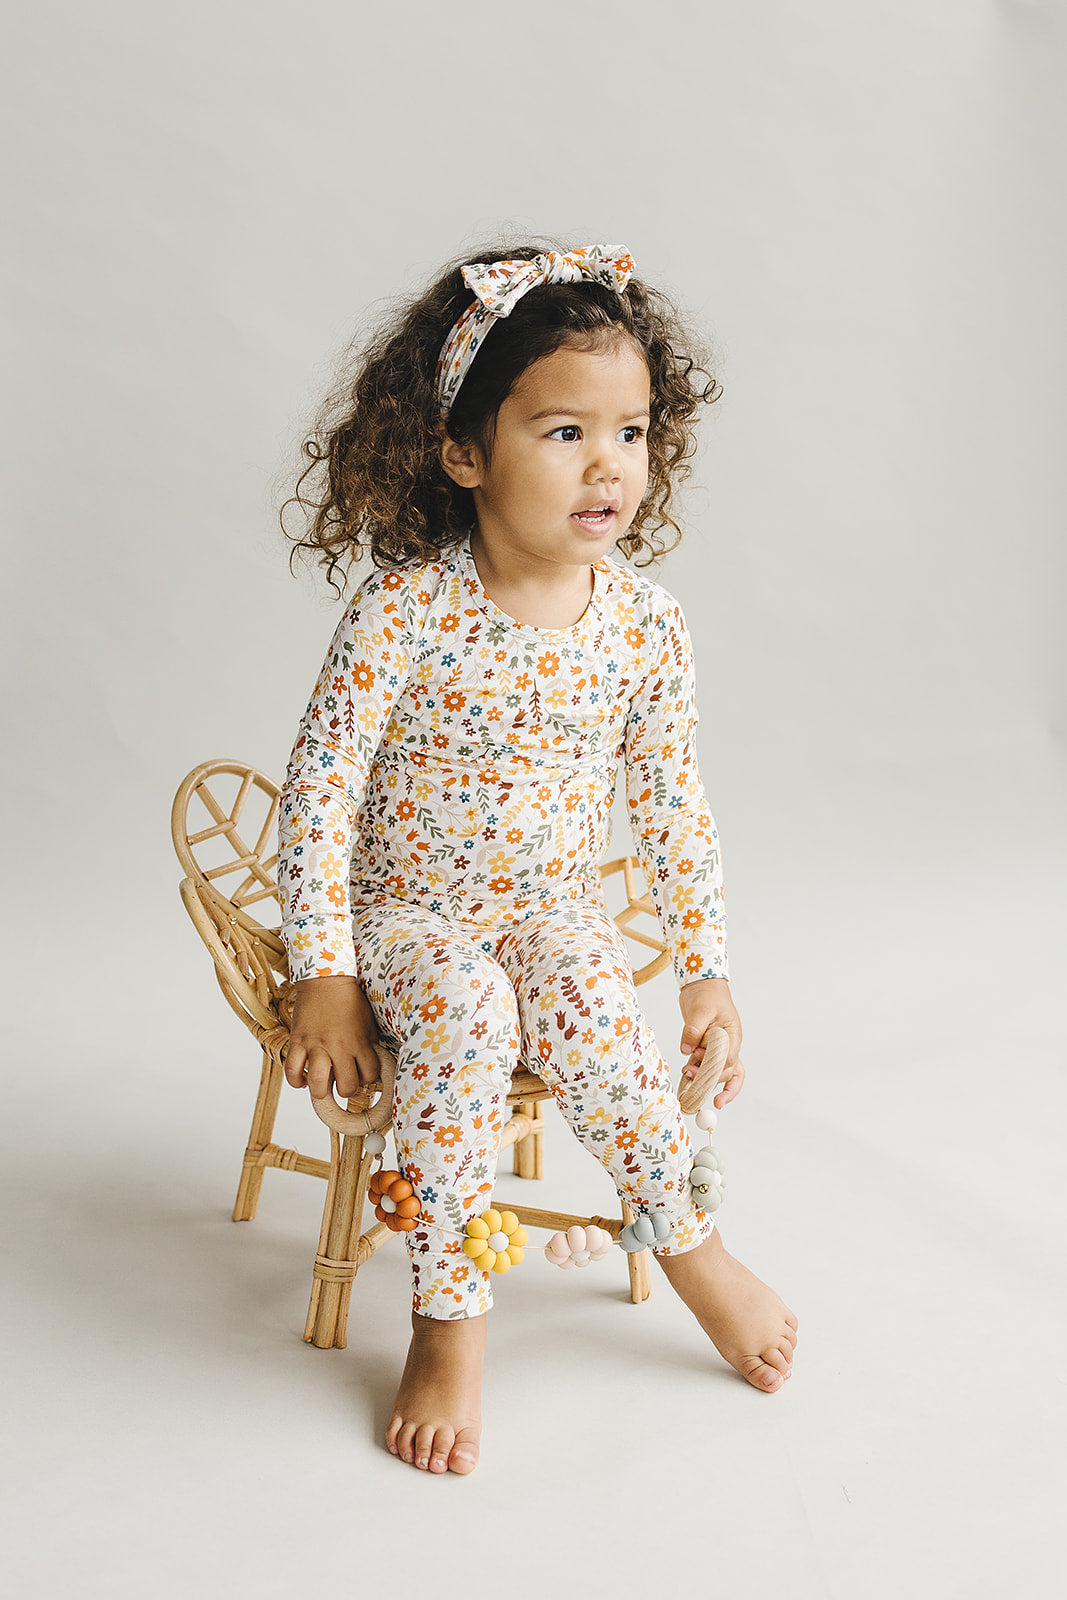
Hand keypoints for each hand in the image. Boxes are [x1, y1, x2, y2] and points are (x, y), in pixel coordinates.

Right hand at [283, 975, 382, 1099]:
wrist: (325, 979)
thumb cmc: (349, 998)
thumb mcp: (367, 1020)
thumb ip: (369, 1043)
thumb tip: (372, 1063)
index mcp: (359, 1042)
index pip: (370, 1075)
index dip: (368, 1078)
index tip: (362, 1074)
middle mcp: (339, 1047)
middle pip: (346, 1087)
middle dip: (346, 1089)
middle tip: (343, 1081)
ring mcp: (316, 1045)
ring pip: (319, 1085)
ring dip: (322, 1091)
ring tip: (323, 1084)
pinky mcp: (298, 1041)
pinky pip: (292, 1071)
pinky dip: (297, 1081)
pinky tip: (304, 1079)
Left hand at [678, 976, 743, 1107]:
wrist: (702, 987)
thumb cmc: (707, 994)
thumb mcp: (700, 1009)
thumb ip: (693, 1029)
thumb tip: (687, 1049)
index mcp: (732, 1034)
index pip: (729, 1059)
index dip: (714, 1065)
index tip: (696, 1060)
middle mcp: (729, 1044)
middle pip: (726, 1071)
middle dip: (709, 1078)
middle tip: (688, 1074)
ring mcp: (720, 1048)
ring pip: (724, 1074)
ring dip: (710, 1083)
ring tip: (694, 1091)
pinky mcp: (708, 1049)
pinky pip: (711, 1068)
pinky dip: (704, 1078)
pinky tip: (693, 1084)